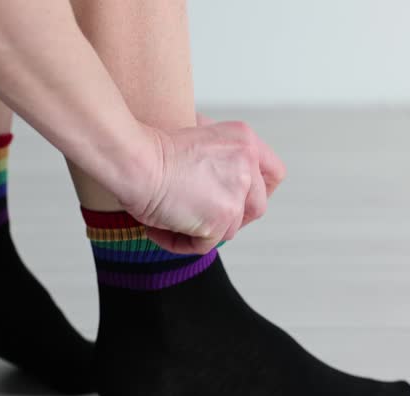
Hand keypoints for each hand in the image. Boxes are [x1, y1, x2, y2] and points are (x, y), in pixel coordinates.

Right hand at [120, 117, 285, 253]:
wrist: (135, 161)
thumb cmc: (151, 149)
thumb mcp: (196, 135)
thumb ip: (219, 155)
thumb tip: (216, 179)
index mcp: (244, 140)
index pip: (274, 174)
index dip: (258, 192)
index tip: (240, 200)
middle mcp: (247, 165)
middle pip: (256, 207)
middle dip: (230, 218)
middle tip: (198, 216)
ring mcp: (237, 194)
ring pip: (229, 230)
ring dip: (200, 230)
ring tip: (167, 218)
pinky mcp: (221, 220)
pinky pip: (204, 245)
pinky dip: (179, 242)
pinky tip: (158, 228)